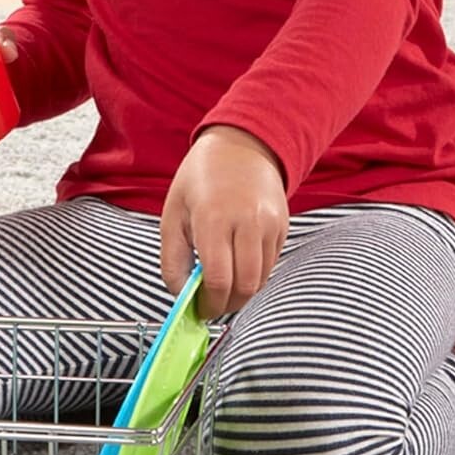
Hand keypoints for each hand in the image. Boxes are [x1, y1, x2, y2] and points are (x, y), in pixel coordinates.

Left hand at [160, 125, 288, 318]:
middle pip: (245, 287)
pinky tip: (237, 264)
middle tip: (210, 304)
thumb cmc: (200, 179)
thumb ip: (172, 261)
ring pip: (261, 280)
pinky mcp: (283, 226)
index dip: (209, 305)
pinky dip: (254, 275)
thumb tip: (181, 297)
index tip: (199, 310)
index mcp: (213, 218)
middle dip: (226, 305)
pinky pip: (271, 265)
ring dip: (241, 293)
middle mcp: (247, 222)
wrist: (241, 145)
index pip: (219, 281)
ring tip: (222, 285)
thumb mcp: (172, 214)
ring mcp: (270, 224)